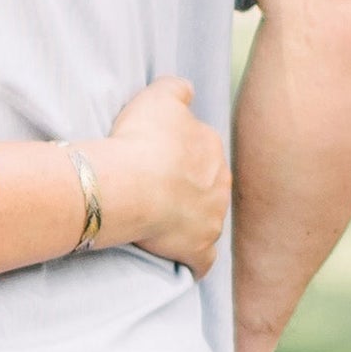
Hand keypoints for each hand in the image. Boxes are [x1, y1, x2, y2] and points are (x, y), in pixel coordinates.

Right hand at [93, 76, 227, 273]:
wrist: (131, 185)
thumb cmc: (141, 140)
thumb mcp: (158, 97)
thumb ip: (176, 89)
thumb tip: (187, 89)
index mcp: (212, 148)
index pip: (202, 151)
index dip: (180, 155)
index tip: (158, 159)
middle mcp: (220, 183)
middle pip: (209, 186)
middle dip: (191, 188)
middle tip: (159, 189)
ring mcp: (212, 219)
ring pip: (208, 219)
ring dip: (192, 221)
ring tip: (164, 221)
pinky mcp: (198, 249)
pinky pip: (202, 260)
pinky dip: (195, 261)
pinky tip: (185, 262)